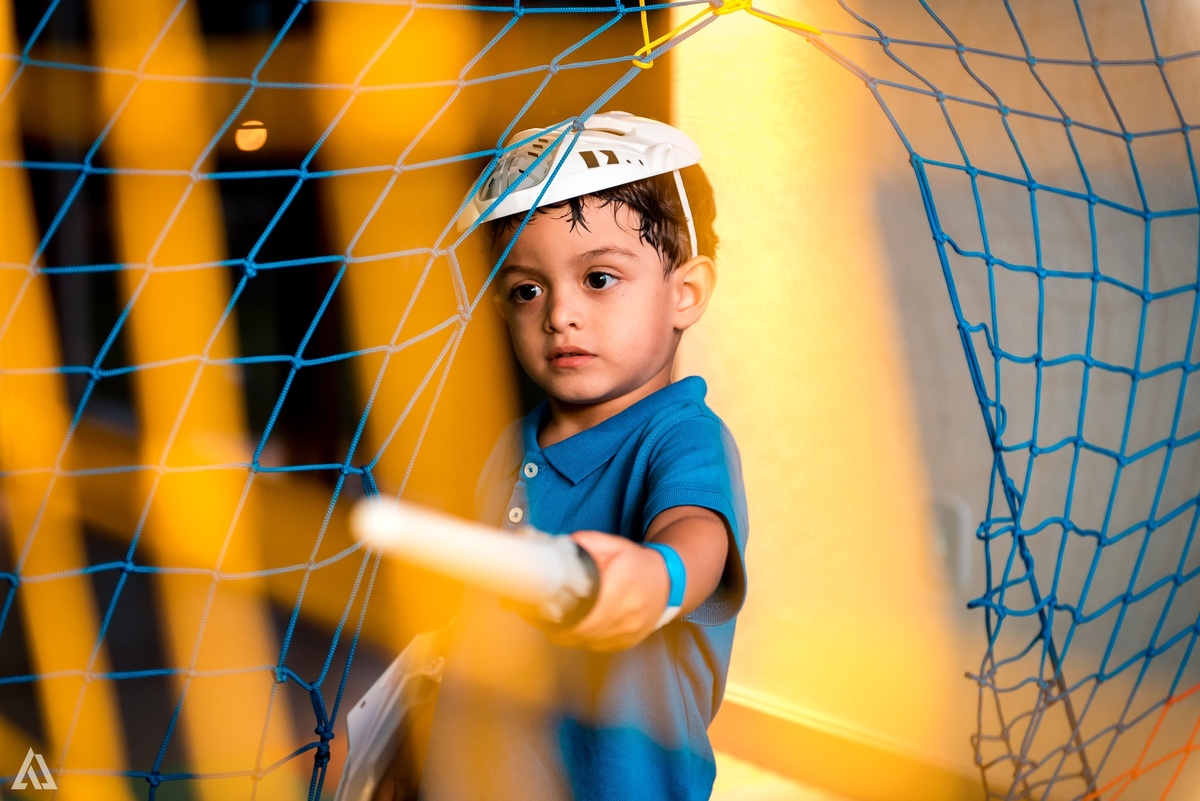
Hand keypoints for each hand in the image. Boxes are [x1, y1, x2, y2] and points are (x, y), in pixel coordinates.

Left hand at [543, 530, 669, 651]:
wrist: (667, 583)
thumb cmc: (637, 564)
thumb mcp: (614, 545)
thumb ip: (587, 543)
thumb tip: (559, 546)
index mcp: (622, 586)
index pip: (588, 613)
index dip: (564, 618)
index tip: (545, 612)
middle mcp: (628, 613)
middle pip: (585, 631)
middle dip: (560, 628)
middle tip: (541, 619)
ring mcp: (629, 631)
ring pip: (589, 642)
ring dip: (568, 636)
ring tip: (553, 624)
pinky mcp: (628, 642)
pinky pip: (598, 647)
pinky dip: (582, 641)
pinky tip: (573, 630)